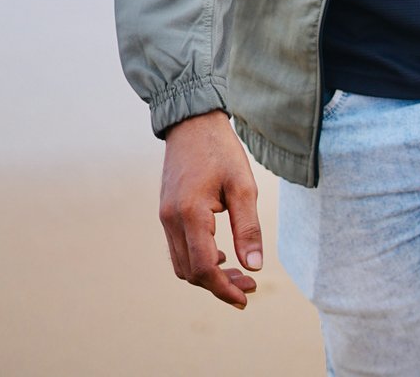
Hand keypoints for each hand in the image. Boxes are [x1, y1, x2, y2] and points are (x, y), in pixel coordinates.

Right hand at [159, 109, 263, 307]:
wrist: (192, 122)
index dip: (225, 289)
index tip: (246, 297)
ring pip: (182, 265)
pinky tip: (220, 253)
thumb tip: (254, 267)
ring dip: (208, 275)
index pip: (205, 268)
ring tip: (237, 271)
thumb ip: (248, 228)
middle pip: (192, 273)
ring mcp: (165, 217)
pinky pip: (178, 249)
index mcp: (190, 213)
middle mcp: (171, 220)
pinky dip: (197, 260)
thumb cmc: (221, 150)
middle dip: (219, 285)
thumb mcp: (243, 185)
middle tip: (249, 285)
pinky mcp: (166, 212)